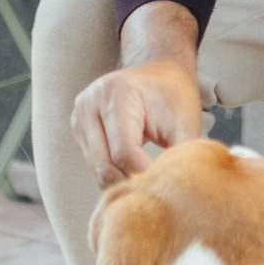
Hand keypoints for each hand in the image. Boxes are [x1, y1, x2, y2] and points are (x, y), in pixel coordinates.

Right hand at [71, 3, 204, 183]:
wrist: (158, 71)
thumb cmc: (173, 94)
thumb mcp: (185, 122)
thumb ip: (183, 154)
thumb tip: (181, 188)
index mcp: (117, 94)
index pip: (124, 152)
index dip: (145, 176)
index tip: (164, 187)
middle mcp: (91, 103)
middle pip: (105, 165)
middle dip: (133, 184)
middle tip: (157, 192)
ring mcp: (80, 115)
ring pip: (97, 170)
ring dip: (123, 182)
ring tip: (148, 185)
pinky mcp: (78, 128)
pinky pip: (93, 164)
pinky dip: (114, 173)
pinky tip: (134, 172)